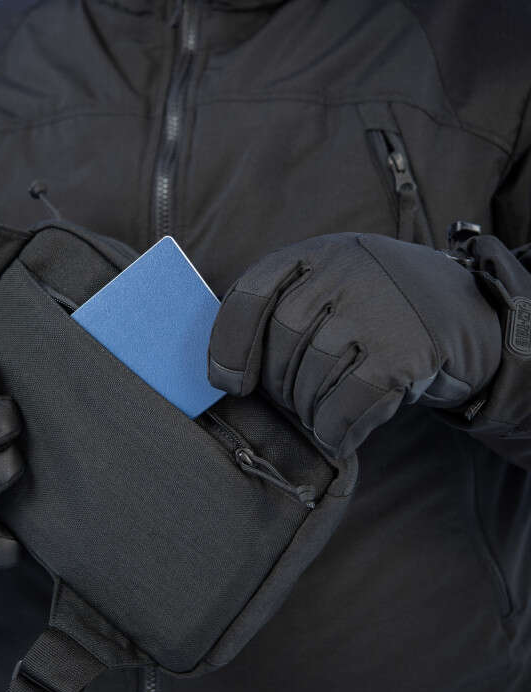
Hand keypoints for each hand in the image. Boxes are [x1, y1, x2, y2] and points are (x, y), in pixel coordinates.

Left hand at [207, 233, 501, 458]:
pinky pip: (349, 403)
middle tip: (294, 400)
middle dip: (279, 384)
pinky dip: (337, 429)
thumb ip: (282, 312)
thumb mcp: (329, 290)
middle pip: (281, 341)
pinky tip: (340, 436)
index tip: (228, 383)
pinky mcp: (408, 348)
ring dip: (310, 409)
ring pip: (313, 375)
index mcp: (315, 254)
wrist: (466, 314)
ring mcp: (379, 307)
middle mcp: (345, 271)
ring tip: (322, 412)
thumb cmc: (375, 311)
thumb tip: (226, 377)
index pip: (250, 295)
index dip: (229, 345)